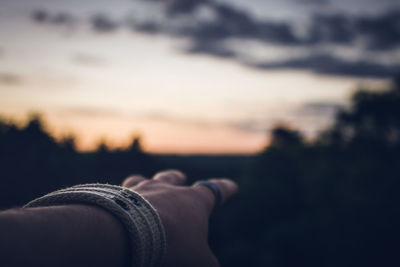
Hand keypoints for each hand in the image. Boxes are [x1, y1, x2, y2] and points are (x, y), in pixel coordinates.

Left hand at [122, 170, 237, 266]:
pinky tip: (119, 205)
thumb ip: (208, 264)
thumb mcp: (199, 262)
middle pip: (173, 178)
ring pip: (144, 179)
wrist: (128, 233)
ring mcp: (140, 191)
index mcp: (193, 201)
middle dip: (178, 178)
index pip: (215, 191)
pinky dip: (121, 198)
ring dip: (147, 182)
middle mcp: (166, 190)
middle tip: (180, 178)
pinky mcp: (117, 197)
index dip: (225, 190)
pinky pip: (119, 192)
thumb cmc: (172, 245)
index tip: (232, 186)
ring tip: (144, 183)